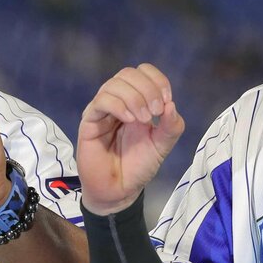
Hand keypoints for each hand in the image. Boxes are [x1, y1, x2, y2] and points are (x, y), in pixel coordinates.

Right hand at [77, 64, 183, 214]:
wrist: (119, 190)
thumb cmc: (138, 166)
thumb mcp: (162, 145)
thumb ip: (172, 126)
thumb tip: (171, 105)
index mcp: (137, 101)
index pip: (143, 72)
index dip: (157, 80)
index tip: (166, 101)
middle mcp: (119, 101)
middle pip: (128, 73)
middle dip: (147, 89)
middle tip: (155, 114)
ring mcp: (103, 110)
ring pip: (114, 84)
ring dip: (134, 98)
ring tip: (143, 120)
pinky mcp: (90, 121)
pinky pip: (102, 101)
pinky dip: (119, 105)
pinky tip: (129, 120)